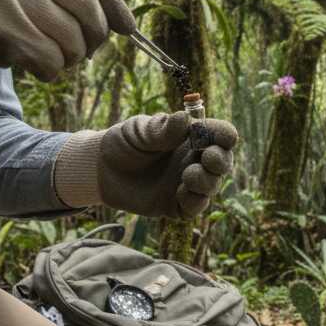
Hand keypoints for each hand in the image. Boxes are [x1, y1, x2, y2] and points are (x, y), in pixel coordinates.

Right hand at [0, 0, 135, 79]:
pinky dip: (49, 70)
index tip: (128, 28)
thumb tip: (107, 17)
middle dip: (94, 37)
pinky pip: (47, 58)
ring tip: (49, 61)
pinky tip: (33, 69)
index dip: (113, 5)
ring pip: (70, 37)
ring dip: (67, 58)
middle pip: (86, 7)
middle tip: (84, 52)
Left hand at [53, 112, 238, 218]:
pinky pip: (195, 206)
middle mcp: (194, 160)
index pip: (219, 135)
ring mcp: (186, 183)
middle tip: (208, 158)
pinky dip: (194, 201)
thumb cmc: (124, 143)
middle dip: (221, 161)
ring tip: (188, 175)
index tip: (224, 137)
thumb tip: (185, 118)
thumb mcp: (139, 131)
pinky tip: (181, 192)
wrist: (100, 170)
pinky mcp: (176, 205)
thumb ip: (161, 129)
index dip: (225, 135)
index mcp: (191, 137)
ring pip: (212, 186)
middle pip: (223, 161)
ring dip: (207, 181)